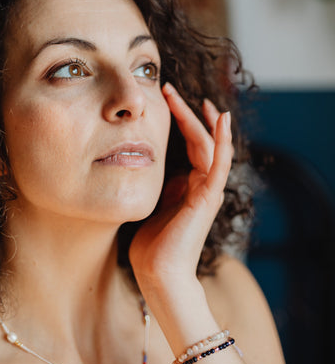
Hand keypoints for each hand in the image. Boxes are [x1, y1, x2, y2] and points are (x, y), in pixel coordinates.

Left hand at [129, 83, 232, 292]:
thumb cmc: (151, 244)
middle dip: (185, 113)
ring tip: (188, 97)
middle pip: (198, 139)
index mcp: (187, 185)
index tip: (166, 99)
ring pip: (209, 146)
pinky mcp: (208, 197)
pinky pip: (220, 163)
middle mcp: (201, 184)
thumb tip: (140, 163)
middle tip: (169, 89)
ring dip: (200, 119)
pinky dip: (223, 140)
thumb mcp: (150, 203)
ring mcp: (207, 190)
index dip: (180, 121)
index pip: (188, 145)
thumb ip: (154, 184)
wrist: (158, 273)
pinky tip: (222, 118)